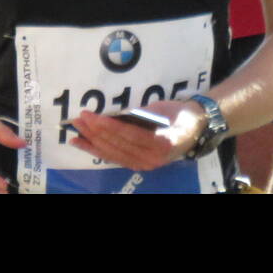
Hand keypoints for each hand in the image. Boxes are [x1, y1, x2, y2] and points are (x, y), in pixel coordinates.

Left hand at [68, 99, 204, 171]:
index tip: (90, 116)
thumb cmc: (181, 114)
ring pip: (112, 154)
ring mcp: (145, 164)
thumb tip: (114, 115)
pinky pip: (115, 158)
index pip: (127, 134)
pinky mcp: (140, 165)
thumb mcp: (163, 108)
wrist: (197, 128)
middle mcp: (152, 157)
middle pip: (117, 145)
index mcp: (161, 142)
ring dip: (92, 143)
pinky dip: (98, 151)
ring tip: (75, 132)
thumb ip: (140, 114)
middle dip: (94, 133)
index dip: (106, 125)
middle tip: (78, 120)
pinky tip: (83, 144)